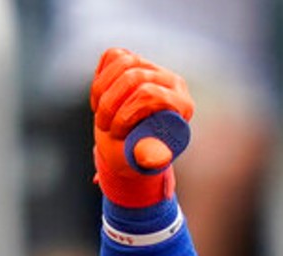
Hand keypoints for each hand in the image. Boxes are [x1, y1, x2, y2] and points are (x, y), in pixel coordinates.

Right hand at [90, 48, 195, 206]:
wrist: (132, 144)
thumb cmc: (141, 156)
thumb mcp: (147, 162)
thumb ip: (153, 165)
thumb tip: (159, 174)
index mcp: (182, 103)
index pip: (151, 94)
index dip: (126, 112)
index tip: (115, 133)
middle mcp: (172, 81)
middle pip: (134, 77)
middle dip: (111, 104)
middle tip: (103, 126)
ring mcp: (153, 67)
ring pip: (123, 63)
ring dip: (102, 91)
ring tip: (100, 114)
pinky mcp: (135, 60)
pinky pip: (113, 55)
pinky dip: (101, 75)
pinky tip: (101, 95)